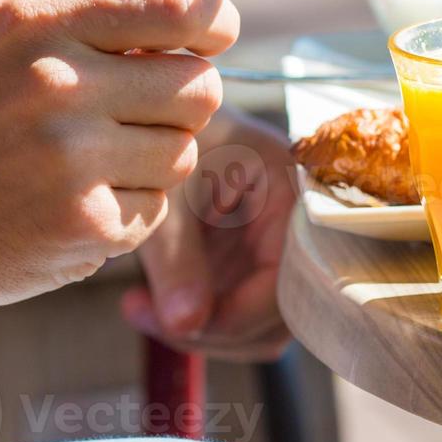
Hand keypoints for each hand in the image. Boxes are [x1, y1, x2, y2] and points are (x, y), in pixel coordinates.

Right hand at [0, 0, 238, 320]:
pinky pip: (157, 209)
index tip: (208, 39)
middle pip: (202, 88)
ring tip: (86, 160)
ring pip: (184, 153)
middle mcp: (59, 86)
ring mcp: (73, 161)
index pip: (182, 7)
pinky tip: (70, 203)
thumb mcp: (2, 21)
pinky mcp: (87, 226)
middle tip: (130, 111)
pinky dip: (126, 209)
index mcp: (42, 22)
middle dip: (181, 101)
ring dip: (152, 159)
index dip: (216, 24)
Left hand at [119, 107, 297, 361]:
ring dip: (203, 328)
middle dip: (215, 329)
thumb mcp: (167, 195)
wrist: (147, 113)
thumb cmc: (160, 135)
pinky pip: (239, 309)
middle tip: (150, 317)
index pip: (288, 283)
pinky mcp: (251, 259)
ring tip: (142, 307)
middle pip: (281, 315)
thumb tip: (184, 326)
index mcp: (296, 196)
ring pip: (260, 323)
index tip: (178, 323)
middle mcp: (299, 227)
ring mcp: (277, 247)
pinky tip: (152, 299)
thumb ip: (177, 259)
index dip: (237, 316)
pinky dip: (198, 315)